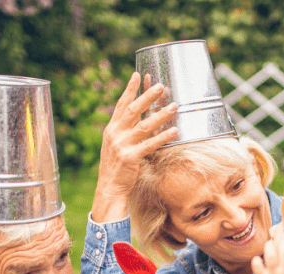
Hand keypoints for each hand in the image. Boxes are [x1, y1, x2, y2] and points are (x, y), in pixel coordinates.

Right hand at [91, 72, 177, 222]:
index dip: (130, 89)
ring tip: (174, 106)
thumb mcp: (114, 144)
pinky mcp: (131, 157)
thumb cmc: (115, 166)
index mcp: (112, 128)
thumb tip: (139, 118)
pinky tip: (174, 130)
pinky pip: (150, 144)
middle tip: (161, 85)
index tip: (137, 74)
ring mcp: (123, 145)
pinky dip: (163, 136)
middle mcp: (116, 134)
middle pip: (134, 110)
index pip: (121, 104)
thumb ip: (124, 131)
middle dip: (148, 96)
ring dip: (161, 114)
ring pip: (145, 125)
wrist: (109, 188)